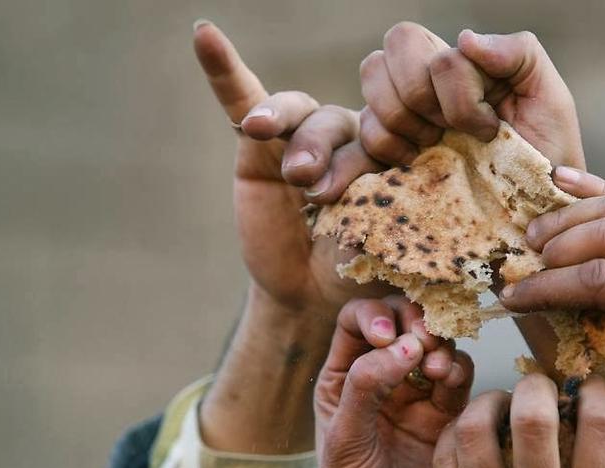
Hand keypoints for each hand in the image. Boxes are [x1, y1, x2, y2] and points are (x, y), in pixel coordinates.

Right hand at [193, 21, 381, 316]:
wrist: (315, 295)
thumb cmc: (362, 270)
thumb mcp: (387, 243)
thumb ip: (392, 208)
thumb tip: (400, 184)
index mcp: (397, 150)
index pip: (394, 131)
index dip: (385, 150)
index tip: (381, 182)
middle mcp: (353, 133)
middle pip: (343, 122)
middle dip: (330, 156)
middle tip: (319, 195)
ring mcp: (305, 134)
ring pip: (302, 114)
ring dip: (292, 131)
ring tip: (289, 169)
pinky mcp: (259, 142)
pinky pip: (242, 97)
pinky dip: (223, 69)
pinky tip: (204, 35)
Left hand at [312, 296, 472, 467]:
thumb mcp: (345, 439)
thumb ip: (368, 386)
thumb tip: (405, 346)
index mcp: (342, 380)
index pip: (356, 320)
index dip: (376, 315)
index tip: (388, 336)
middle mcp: (379, 382)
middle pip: (402, 324)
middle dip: (414, 322)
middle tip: (423, 340)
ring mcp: (416, 399)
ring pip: (435, 348)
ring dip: (439, 348)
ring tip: (436, 370)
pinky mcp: (447, 420)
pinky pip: (458, 381)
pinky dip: (458, 372)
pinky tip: (450, 383)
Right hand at [359, 22, 584, 168]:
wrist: (536, 212)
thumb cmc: (547, 155)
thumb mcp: (550, 98)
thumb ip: (518, 52)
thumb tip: (464, 39)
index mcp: (460, 62)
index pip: (424, 42)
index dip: (454, 90)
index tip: (489, 127)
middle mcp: (426, 81)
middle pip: (388, 53)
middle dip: (422, 98)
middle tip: (452, 133)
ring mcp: (402, 116)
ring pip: (371, 86)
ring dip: (405, 123)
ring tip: (435, 149)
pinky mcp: (388, 154)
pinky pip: (362, 137)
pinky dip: (386, 149)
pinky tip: (415, 165)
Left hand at [434, 374, 604, 467]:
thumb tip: (588, 425)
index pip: (601, 429)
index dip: (596, 391)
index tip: (589, 384)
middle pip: (534, 420)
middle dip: (535, 385)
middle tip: (536, 385)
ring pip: (475, 433)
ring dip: (486, 402)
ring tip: (497, 403)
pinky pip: (446, 464)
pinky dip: (455, 435)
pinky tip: (468, 432)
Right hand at [500, 167, 604, 467]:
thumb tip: (548, 322)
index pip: (598, 278)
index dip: (546, 288)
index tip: (509, 297)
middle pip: (604, 233)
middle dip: (552, 248)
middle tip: (515, 265)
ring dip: (570, 218)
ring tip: (532, 234)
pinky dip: (601, 194)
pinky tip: (565, 183)